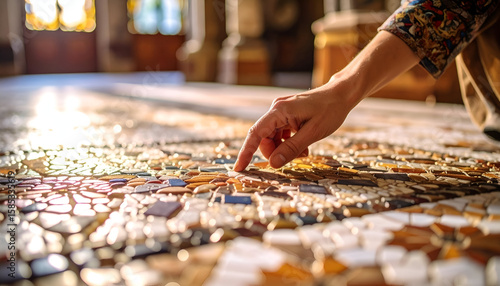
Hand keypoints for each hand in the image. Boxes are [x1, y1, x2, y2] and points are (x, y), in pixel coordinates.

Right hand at [233, 80, 357, 170]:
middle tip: (293, 158)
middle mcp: (276, 109)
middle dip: (274, 152)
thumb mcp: (313, 133)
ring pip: (273, 137)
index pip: (256, 133)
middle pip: (264, 137)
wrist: (341, 94)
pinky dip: (288, 142)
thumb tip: (273, 163)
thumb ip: (292, 148)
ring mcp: (282, 111)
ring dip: (283, 148)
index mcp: (280, 111)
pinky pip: (281, 133)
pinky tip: (303, 147)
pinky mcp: (287, 114)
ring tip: (303, 152)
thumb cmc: (330, 111)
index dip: (246, 152)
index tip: (239, 168)